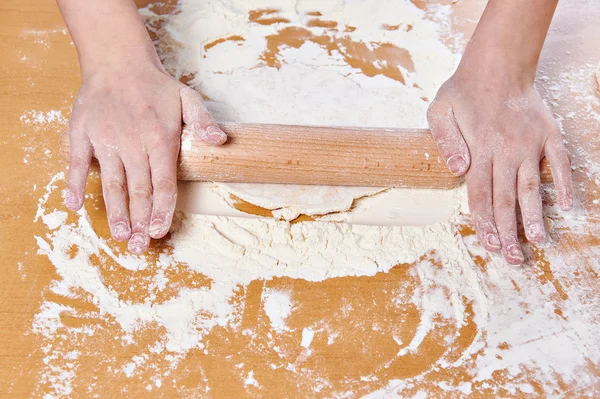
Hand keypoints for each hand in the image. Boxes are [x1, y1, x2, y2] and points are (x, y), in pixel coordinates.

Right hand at [64, 66, 226, 253]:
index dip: (161, 210)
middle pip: (138, 190)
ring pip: (111, 183)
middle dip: (139, 221)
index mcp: (160, 139)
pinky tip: (74, 207)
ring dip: (115, 212)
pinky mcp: (82, 134)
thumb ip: (204, 122)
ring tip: (119, 236)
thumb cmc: (156, 85)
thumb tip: (221, 141)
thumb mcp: (188, 98)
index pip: (163, 183)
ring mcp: (105, 140)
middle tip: (139, 247)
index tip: (159, 232)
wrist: (118, 60)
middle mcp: (133, 143)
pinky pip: (75, 163)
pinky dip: (73, 185)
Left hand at [427, 72, 572, 264]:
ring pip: (532, 187)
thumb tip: (458, 171)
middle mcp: (506, 150)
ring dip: (534, 216)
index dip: (485, 223)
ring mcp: (530, 143)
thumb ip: (445, 142)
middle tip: (513, 259)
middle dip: (508, 232)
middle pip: (505, 199)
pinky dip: (564, 183)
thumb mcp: (439, 110)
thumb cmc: (464, 89)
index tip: (489, 245)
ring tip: (538, 241)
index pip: (480, 195)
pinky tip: (567, 206)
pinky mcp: (548, 134)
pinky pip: (560, 162)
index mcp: (479, 149)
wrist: (498, 63)